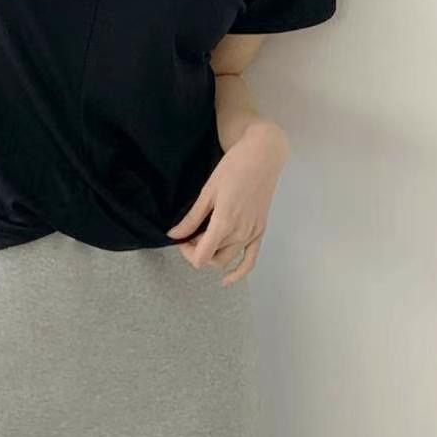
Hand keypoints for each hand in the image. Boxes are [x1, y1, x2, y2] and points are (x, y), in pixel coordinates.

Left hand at [165, 121, 289, 286]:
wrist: (262, 156)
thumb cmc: (233, 167)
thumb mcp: (208, 191)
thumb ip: (191, 217)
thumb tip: (173, 236)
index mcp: (224, 223)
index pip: (201, 257)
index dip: (187, 252)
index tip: (182, 237)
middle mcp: (240, 233)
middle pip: (213, 259)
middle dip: (197, 251)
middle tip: (189, 234)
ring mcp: (253, 234)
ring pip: (228, 260)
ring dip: (213, 255)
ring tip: (204, 238)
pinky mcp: (260, 231)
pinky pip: (250, 260)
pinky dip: (239, 273)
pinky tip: (227, 280)